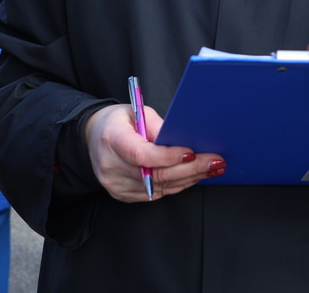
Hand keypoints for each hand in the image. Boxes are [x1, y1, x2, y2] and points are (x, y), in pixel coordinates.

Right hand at [83, 103, 224, 202]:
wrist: (92, 137)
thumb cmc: (118, 122)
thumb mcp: (136, 112)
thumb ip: (158, 126)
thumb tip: (184, 139)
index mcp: (112, 140)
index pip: (141, 154)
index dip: (168, 156)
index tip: (191, 153)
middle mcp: (111, 166)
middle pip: (155, 174)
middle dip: (190, 168)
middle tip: (215, 161)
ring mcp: (116, 185)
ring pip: (160, 186)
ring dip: (189, 178)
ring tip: (212, 168)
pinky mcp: (123, 195)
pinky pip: (156, 193)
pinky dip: (177, 185)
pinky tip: (194, 176)